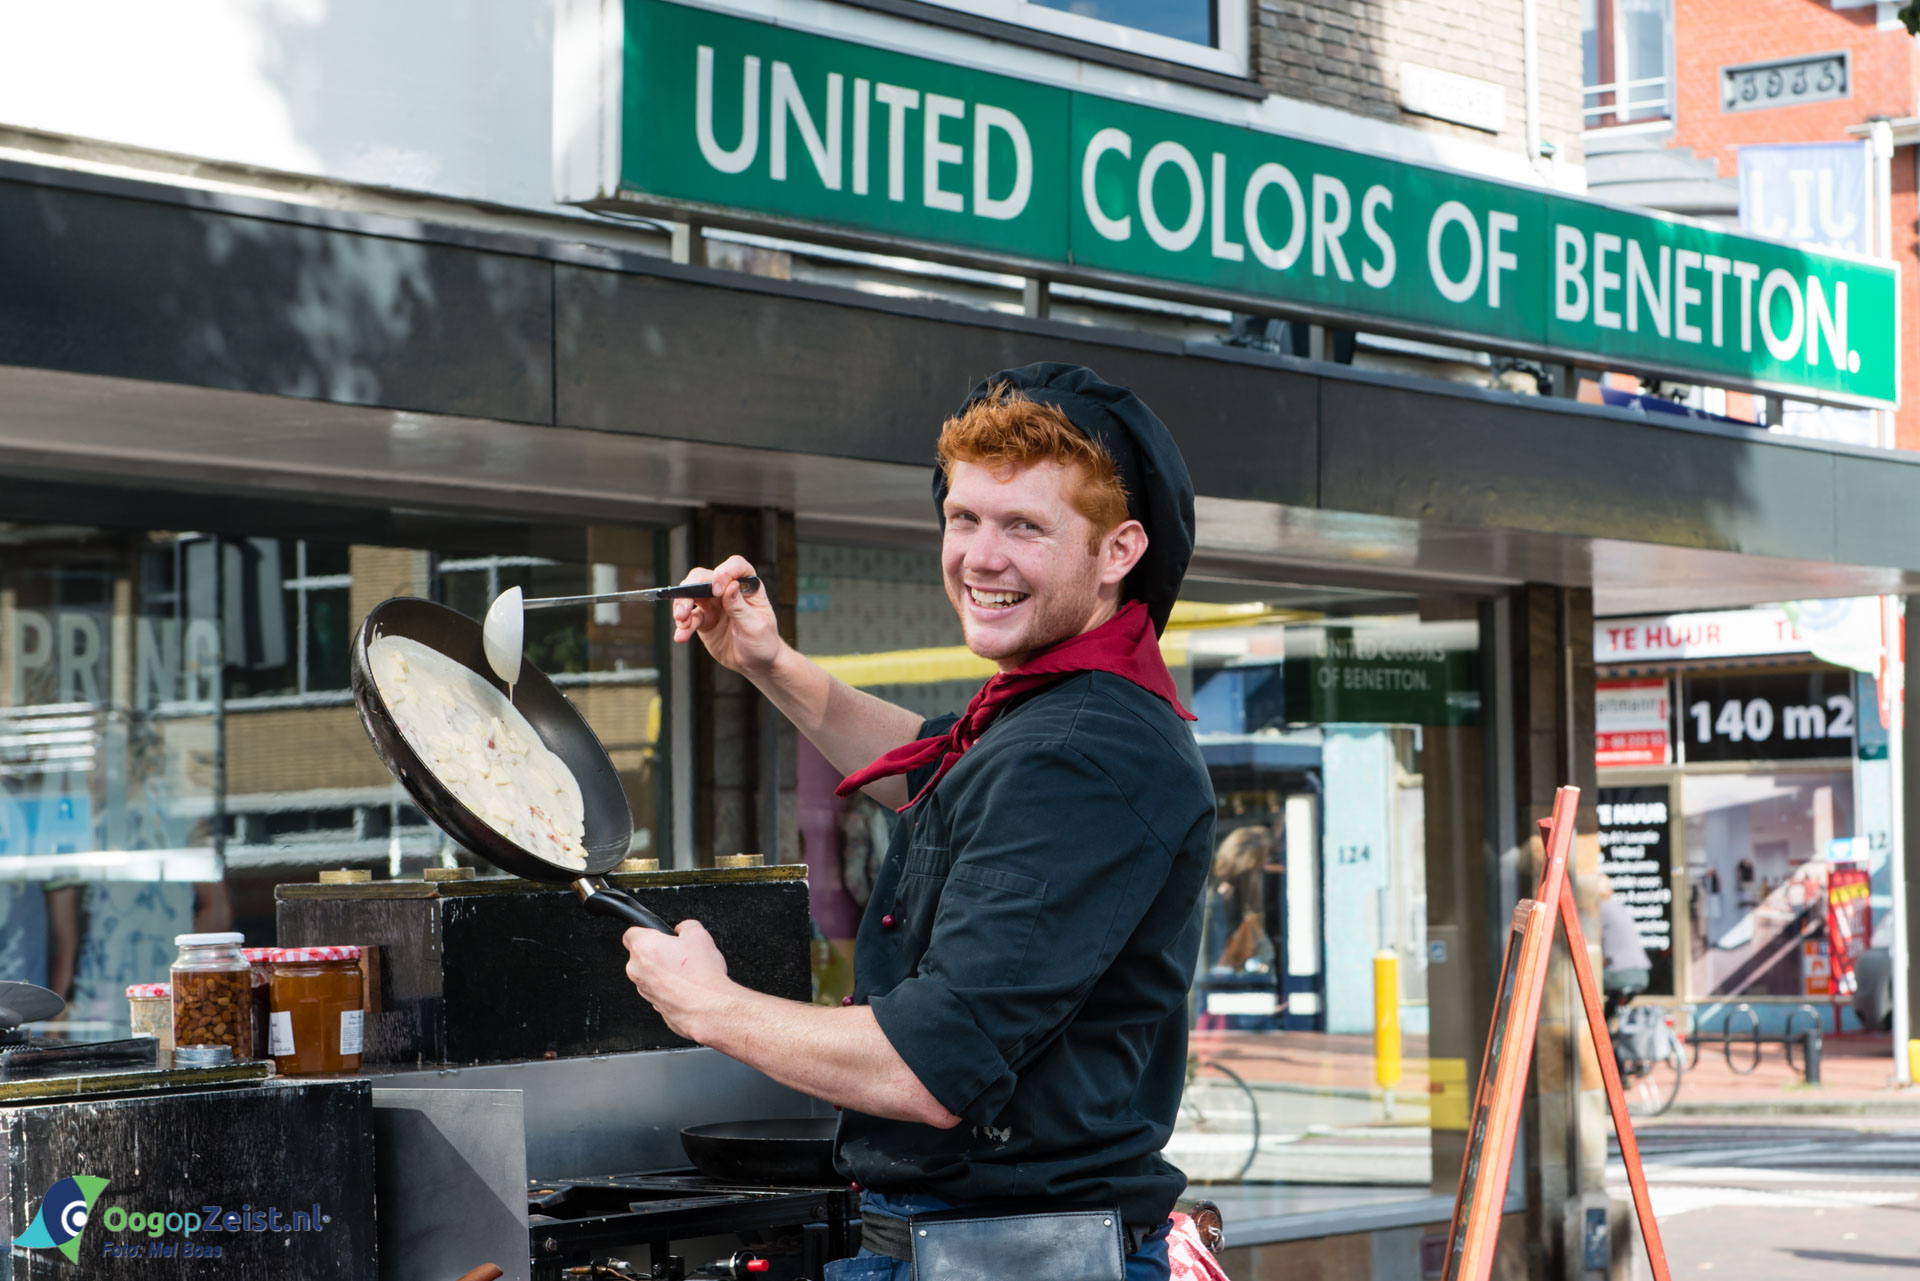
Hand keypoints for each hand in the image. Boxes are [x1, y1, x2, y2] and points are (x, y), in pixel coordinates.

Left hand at [623, 919, 733, 1041]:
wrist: (708, 1008)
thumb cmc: (701, 975)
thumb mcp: (700, 935)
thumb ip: (686, 926)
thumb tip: (684, 929)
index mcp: (643, 948)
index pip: (631, 933)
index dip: (646, 931)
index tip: (657, 934)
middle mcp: (637, 970)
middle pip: (641, 955)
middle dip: (659, 953)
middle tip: (679, 953)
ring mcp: (644, 990)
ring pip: (650, 975)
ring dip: (664, 972)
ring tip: (688, 972)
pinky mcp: (654, 1006)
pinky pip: (659, 991)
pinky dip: (670, 988)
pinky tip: (688, 986)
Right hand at [671, 555, 781, 676]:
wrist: (755, 662)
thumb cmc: (763, 641)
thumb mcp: (756, 626)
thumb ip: (740, 607)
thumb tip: (730, 586)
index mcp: (748, 587)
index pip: (736, 566)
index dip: (724, 572)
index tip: (717, 590)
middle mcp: (729, 590)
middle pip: (705, 577)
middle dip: (691, 588)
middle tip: (686, 607)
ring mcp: (714, 604)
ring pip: (691, 593)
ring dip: (681, 605)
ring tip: (681, 621)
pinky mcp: (704, 619)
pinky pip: (689, 617)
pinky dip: (682, 626)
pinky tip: (681, 636)